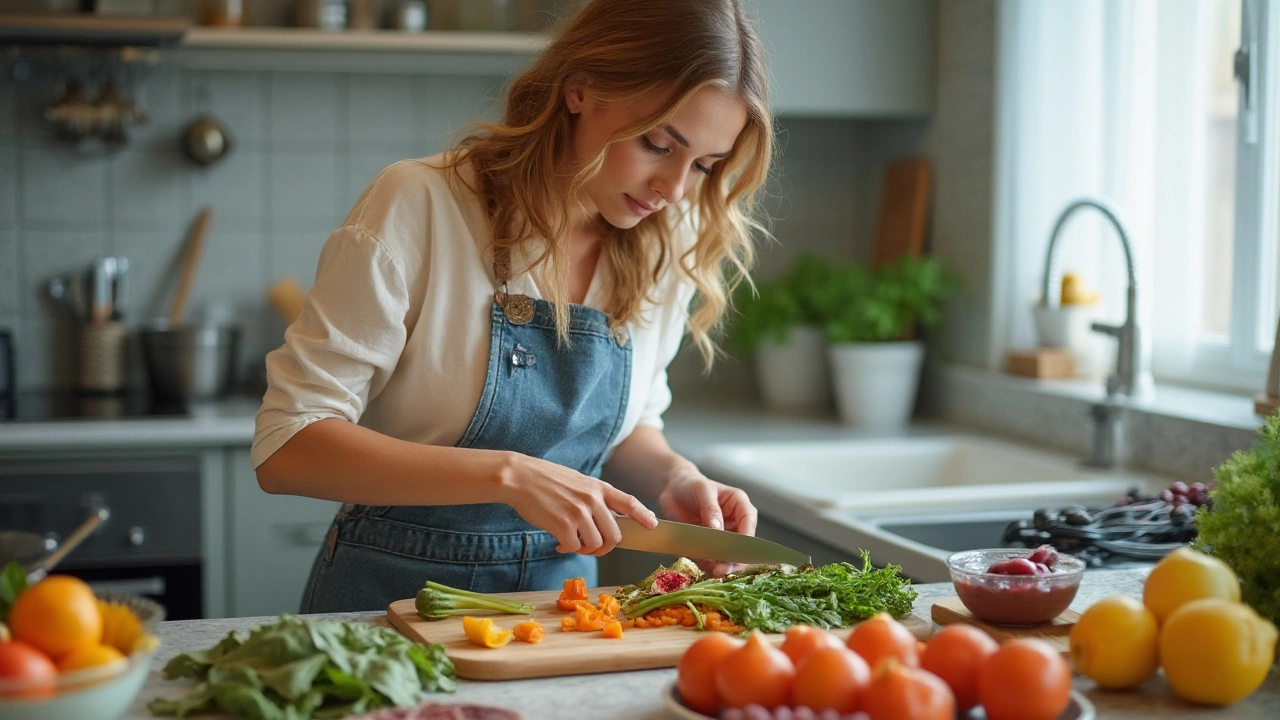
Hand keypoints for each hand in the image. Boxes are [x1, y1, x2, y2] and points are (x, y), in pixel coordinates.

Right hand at [499, 452, 657, 556]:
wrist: (520, 477)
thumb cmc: (546, 480)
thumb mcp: (578, 481)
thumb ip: (594, 498)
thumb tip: (607, 519)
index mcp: (598, 487)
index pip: (629, 502)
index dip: (643, 515)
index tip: (653, 525)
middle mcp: (592, 500)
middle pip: (614, 535)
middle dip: (605, 546)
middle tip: (589, 546)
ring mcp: (579, 512)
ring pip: (596, 545)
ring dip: (584, 549)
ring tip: (571, 542)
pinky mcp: (563, 525)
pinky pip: (574, 547)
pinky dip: (567, 549)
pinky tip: (557, 542)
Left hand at [657, 466, 758, 576]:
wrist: (672, 489)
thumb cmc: (691, 484)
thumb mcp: (702, 490)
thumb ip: (710, 508)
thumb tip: (717, 528)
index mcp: (739, 505)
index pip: (748, 523)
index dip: (745, 539)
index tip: (737, 551)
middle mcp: (735, 522)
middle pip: (741, 545)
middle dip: (735, 558)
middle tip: (723, 568)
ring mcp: (722, 536)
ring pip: (729, 555)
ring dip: (723, 565)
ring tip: (714, 571)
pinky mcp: (708, 546)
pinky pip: (712, 559)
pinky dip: (709, 565)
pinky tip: (705, 567)